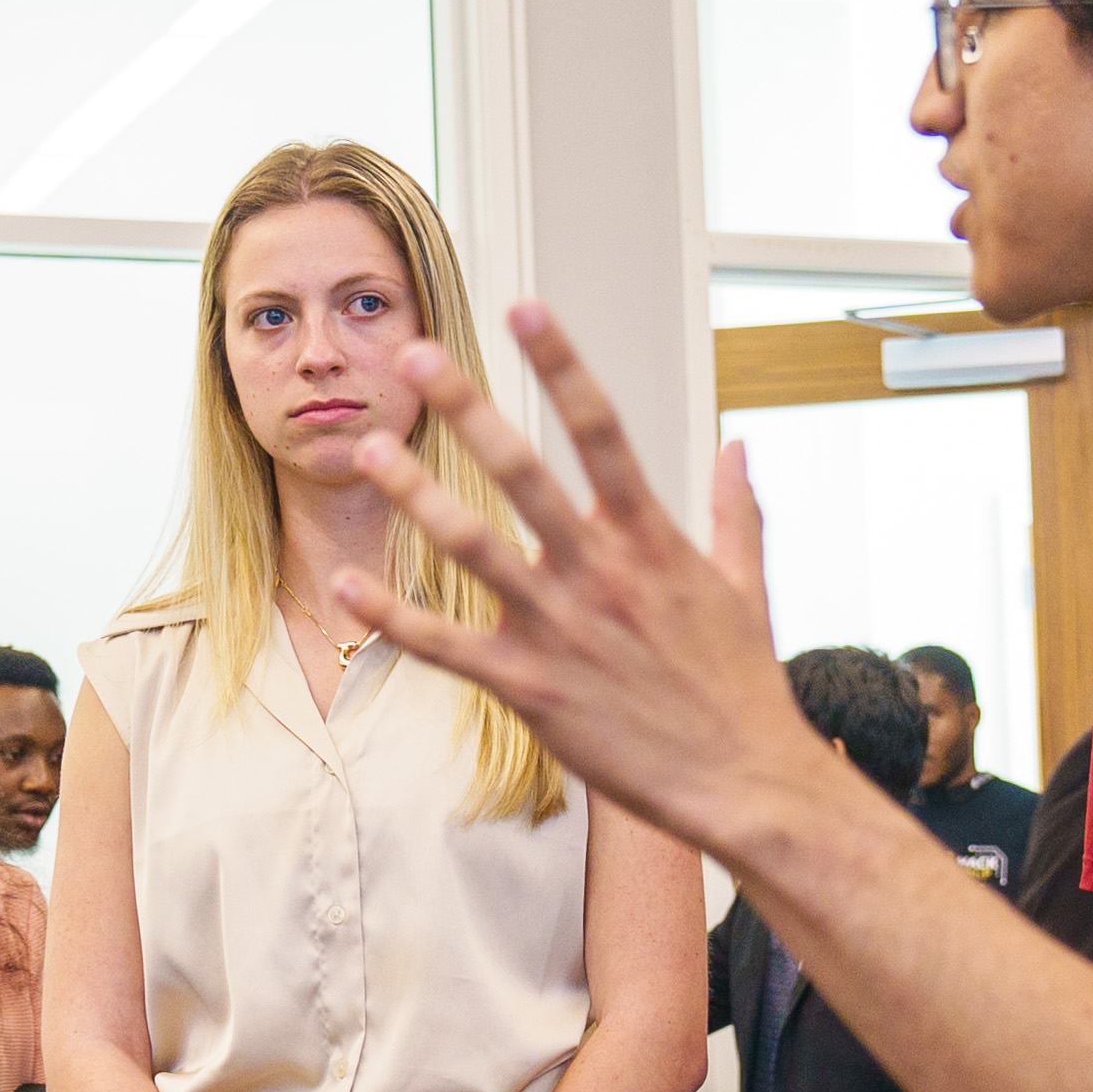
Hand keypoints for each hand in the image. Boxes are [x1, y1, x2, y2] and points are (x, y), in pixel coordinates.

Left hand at [312, 310, 828, 866]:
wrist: (744, 782)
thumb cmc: (743, 689)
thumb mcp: (746, 586)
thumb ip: (733, 509)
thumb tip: (738, 444)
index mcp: (651, 539)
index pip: (601, 428)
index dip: (562, 362)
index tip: (525, 308)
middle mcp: (600, 572)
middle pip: (523, 471)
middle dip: (467, 408)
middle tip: (417, 354)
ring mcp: (561, 628)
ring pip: (473, 547)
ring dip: (416, 495)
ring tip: (371, 449)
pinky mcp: (530, 687)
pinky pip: (446, 646)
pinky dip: (392, 618)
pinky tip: (346, 586)